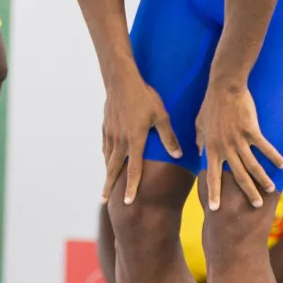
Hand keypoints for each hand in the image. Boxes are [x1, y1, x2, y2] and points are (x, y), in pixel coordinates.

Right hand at [101, 69, 181, 203]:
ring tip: (106, 184)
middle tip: (103, 200)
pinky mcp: (106, 127)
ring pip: (108, 158)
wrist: (121, 81)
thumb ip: (168, 137)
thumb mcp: (161, 116)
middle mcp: (120, 140)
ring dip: (107, 172)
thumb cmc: (144, 97)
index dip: (131, 187)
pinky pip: (105, 146)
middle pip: (113, 169)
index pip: (133, 169)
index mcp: (135, 140)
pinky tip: (107, 159)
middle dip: (108, 186)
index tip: (127, 201)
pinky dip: (106, 156)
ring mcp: (111, 134)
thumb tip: (178, 154)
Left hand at [195, 80, 282, 210]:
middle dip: (247, 192)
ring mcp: (239, 140)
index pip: (211, 175)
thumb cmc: (211, 104)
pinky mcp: (251, 130)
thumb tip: (199, 153)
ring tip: (271, 189)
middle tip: (255, 205)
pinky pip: (264, 147)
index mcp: (211, 148)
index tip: (214, 209)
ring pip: (252, 165)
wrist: (224, 86)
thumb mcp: (199, 124)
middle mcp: (225, 147)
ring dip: (262, 179)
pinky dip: (274, 156)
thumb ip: (200, 140)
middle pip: (237, 175)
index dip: (213, 193)